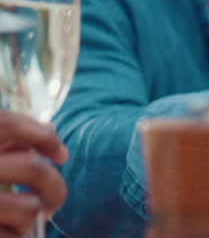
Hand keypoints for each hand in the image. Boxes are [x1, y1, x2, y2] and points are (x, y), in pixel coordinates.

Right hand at [0, 111, 67, 237]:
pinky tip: (8, 233)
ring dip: (31, 216)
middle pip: (32, 168)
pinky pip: (13, 235)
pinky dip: (17, 235)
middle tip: (53, 201)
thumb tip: (48, 128)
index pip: (8, 124)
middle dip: (55, 187)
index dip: (43, 136)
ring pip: (29, 207)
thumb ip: (4, 141)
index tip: (60, 155)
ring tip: (20, 221)